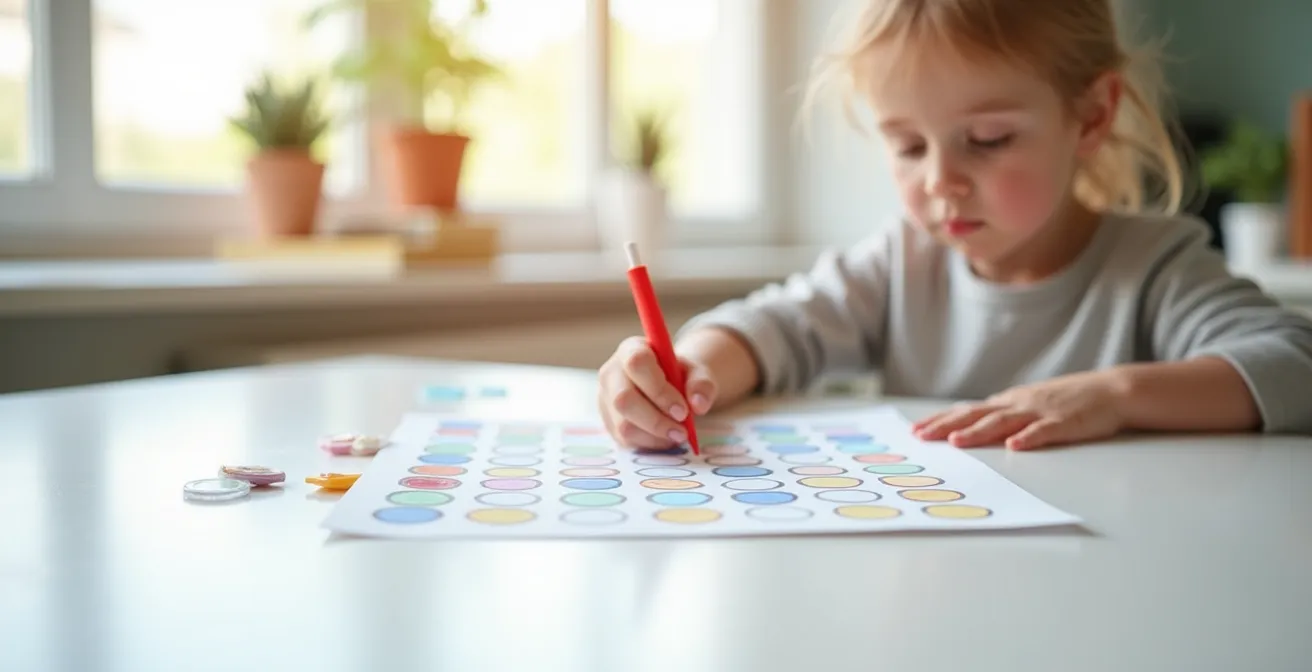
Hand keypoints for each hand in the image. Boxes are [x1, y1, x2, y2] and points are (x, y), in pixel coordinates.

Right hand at [598, 336, 717, 448]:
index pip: (637, 364)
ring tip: (678, 434)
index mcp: (631, 349)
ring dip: (655, 435)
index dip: (659, 390)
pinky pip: (626, 439)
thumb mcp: (696, 372)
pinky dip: (650, 443)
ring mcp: (606, 399)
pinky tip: (666, 437)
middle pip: (623, 399)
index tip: (683, 410)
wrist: (668, 386)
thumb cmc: (679, 375)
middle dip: (656, 420)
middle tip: (682, 431)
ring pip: (624, 425)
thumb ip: (702, 383)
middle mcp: (611, 372)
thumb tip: (699, 404)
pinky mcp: (609, 421)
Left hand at [911, 371, 1127, 449]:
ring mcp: (1040, 412)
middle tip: (920, 437)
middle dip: (946, 426)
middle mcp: (1018, 404)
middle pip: (976, 414)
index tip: (915, 430)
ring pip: (1003, 422)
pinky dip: (1028, 438)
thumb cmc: (1068, 400)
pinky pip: (1044, 431)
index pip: (967, 411)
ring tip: (956, 442)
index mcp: (1009, 402)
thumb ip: (1003, 415)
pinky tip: (1014, 446)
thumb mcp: (1029, 404)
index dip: (941, 420)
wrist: (1112, 390)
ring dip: (978, 432)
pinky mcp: (1065, 423)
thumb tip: (972, 427)